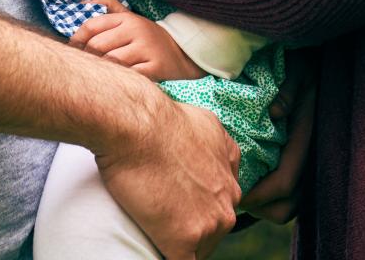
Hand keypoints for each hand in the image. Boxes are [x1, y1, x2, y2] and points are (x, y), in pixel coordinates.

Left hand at [71, 0, 206, 81]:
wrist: (182, 53)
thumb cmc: (146, 37)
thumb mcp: (130, 17)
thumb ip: (107, 6)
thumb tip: (82, 3)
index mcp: (127, 18)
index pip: (92, 25)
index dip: (76, 38)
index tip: (71, 49)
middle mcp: (136, 30)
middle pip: (98, 45)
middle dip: (86, 57)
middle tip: (80, 67)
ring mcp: (146, 49)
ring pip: (111, 61)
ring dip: (100, 71)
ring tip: (95, 76)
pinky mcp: (155, 67)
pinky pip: (129, 76)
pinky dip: (119, 81)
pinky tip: (114, 84)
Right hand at [95, 91, 241, 258]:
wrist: (135, 125)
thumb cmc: (156, 118)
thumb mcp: (204, 122)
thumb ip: (215, 145)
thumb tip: (204, 155)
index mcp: (230, 172)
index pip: (220, 202)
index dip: (198, 206)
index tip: (180, 206)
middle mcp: (228, 198)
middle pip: (215, 227)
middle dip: (193, 225)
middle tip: (164, 217)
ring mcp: (210, 221)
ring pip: (201, 247)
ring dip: (181, 243)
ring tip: (155, 230)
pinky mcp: (186, 239)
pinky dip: (168, 255)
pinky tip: (157, 249)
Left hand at [238, 49, 315, 224]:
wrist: (317, 65)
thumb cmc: (302, 65)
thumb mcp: (297, 69)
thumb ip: (288, 89)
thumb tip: (276, 113)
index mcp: (307, 137)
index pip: (284, 181)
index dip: (259, 194)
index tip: (235, 193)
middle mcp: (311, 157)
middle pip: (287, 206)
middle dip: (260, 207)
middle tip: (234, 195)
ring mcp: (309, 163)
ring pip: (290, 206)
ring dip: (266, 206)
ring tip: (243, 191)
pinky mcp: (304, 164)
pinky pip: (291, 197)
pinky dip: (272, 199)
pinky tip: (253, 182)